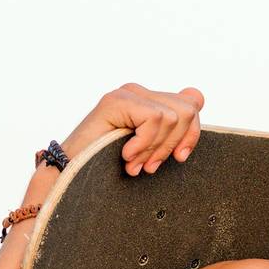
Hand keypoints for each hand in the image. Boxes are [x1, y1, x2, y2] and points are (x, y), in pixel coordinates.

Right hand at [63, 83, 204, 176]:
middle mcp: (139, 93)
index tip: (179, 158)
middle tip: (151, 167)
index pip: (192, 102)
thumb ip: (172, 128)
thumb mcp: (150, 150)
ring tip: (135, 164)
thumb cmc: (109, 166)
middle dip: (173, 144)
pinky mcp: (116, 100)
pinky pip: (154, 119)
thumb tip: (197, 97)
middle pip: (187, 109)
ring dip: (154, 149)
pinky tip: (127, 156)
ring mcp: (127, 94)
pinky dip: (144, 144)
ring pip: (172, 117)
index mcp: (149, 102)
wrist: (72, 174)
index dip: (192, 133)